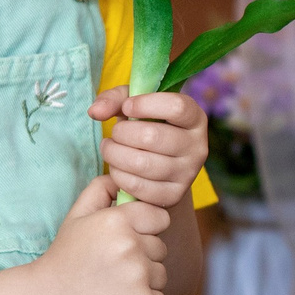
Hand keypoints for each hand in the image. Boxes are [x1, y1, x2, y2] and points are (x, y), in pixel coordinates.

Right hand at [37, 175, 165, 294]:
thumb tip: (123, 179)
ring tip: (113, 284)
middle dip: (143, 256)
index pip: (160, 217)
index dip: (146, 228)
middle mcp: (130, 246)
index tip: (128, 239)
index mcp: (116, 221)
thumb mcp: (76, 216)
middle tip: (113, 265)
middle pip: (160, 247)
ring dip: (144, 280)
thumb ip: (100, 190)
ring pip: (160, 274)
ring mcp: (138, 276)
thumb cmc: (65, 257)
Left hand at [89, 87, 208, 207]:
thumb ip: (114, 99)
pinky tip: (117, 167)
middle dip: (121, 133)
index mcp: (195, 118)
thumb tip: (96, 112)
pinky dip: (119, 176)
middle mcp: (198, 147)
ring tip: (110, 148)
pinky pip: (138, 186)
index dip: (145, 104)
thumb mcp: (134, 103)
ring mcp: (188, 174)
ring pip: (142, 163)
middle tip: (114, 133)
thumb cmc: (146, 124)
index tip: (127, 107)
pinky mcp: (174, 196)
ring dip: (115, 154)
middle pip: (152, 136)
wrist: (159, 161)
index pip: (177, 107)